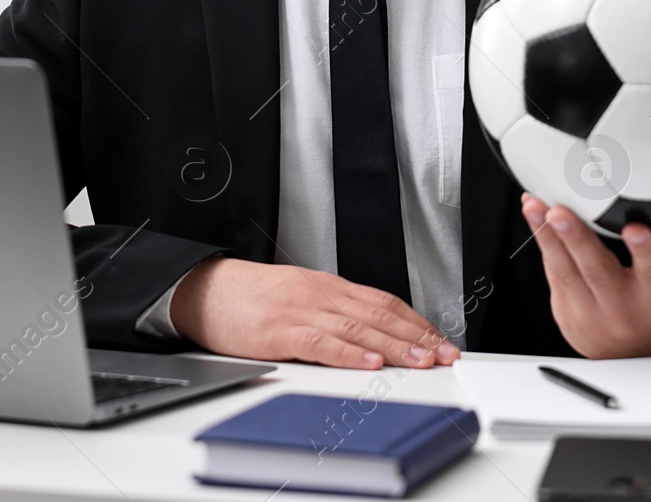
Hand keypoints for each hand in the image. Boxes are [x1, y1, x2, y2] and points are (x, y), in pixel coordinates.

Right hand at [168, 257, 459, 369]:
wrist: (205, 289)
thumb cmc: (249, 297)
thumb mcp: (299, 296)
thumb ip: (332, 312)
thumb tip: (369, 335)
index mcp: (328, 287)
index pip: (384, 302)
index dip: (416, 321)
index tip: (439, 339)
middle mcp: (322, 295)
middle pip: (379, 315)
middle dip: (417, 336)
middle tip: (445, 354)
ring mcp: (302, 311)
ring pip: (359, 329)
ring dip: (395, 346)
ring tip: (422, 361)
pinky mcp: (280, 331)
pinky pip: (322, 343)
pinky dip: (349, 354)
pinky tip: (370, 363)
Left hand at [521, 192, 650, 358]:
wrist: (638, 356)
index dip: (644, 252)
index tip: (635, 228)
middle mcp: (623, 305)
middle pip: (597, 271)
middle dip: (577, 240)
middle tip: (560, 211)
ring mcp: (591, 309)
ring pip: (566, 270)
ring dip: (547, 236)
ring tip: (536, 205)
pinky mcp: (566, 307)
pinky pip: (552, 271)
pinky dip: (541, 242)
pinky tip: (533, 212)